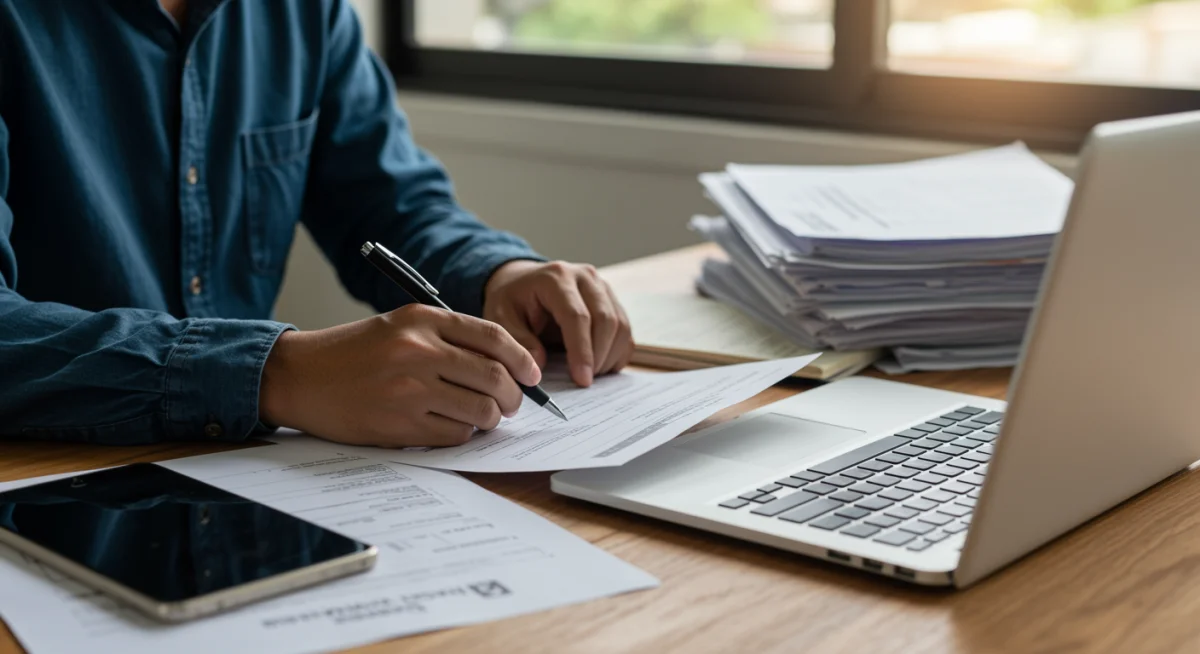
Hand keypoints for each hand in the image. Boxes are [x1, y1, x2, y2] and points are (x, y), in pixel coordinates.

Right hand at [258, 305, 541, 447]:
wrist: (300, 377)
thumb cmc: (353, 352)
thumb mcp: (400, 326)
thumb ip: (448, 338)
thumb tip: (504, 365)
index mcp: (422, 320)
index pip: (493, 336)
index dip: (522, 358)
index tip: (532, 373)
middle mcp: (419, 351)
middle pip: (495, 376)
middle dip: (515, 396)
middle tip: (513, 403)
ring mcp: (410, 390)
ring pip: (481, 410)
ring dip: (492, 418)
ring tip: (485, 417)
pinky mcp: (401, 425)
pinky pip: (455, 435)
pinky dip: (464, 434)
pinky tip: (454, 427)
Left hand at [483, 260, 633, 386]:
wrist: (524, 282)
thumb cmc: (513, 301)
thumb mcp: (502, 318)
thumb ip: (518, 341)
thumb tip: (539, 367)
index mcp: (556, 278)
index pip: (577, 316)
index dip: (582, 351)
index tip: (581, 380)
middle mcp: (585, 277)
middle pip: (606, 320)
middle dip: (598, 357)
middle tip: (584, 382)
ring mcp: (602, 287)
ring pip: (621, 326)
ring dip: (609, 356)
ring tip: (588, 374)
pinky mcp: (613, 300)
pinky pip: (625, 331)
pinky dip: (617, 353)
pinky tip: (599, 366)